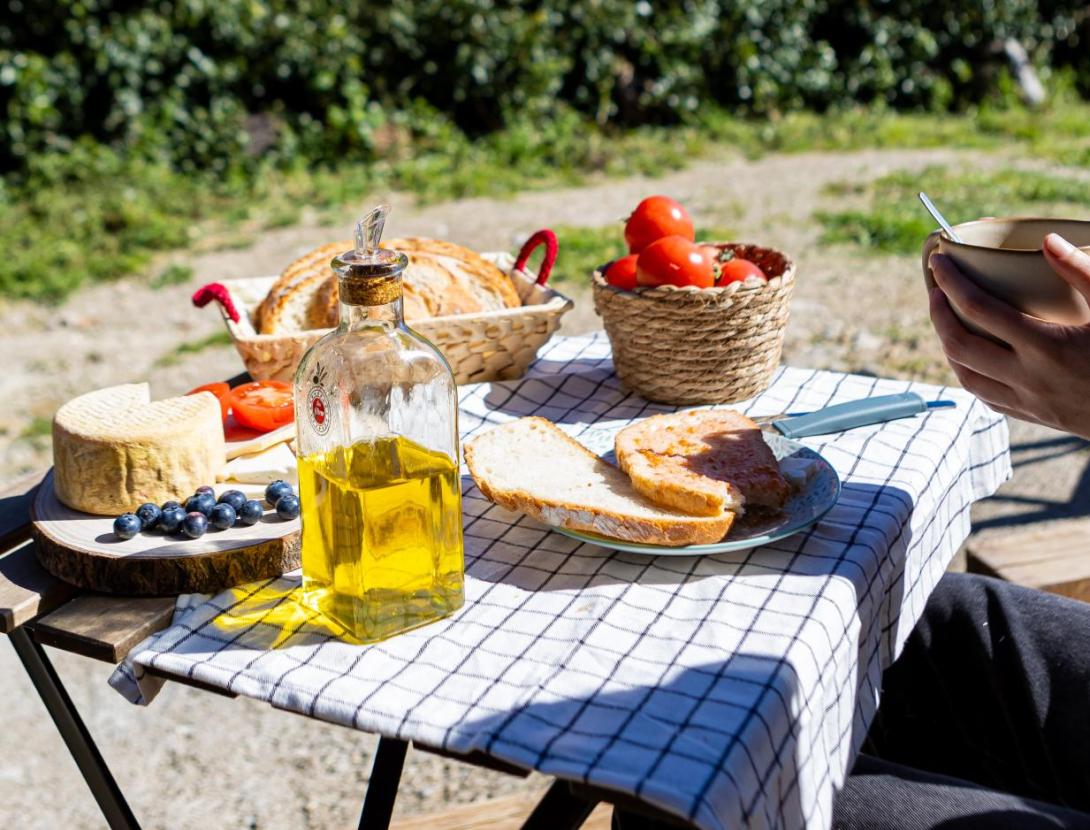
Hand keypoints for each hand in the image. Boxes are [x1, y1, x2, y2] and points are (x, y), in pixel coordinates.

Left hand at [928, 233, 1089, 437]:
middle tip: (935, 291)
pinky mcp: (1032, 415)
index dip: (952, 282)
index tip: (939, 262)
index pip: (979, 307)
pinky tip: (969, 357)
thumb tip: (1048, 240)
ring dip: (948, 346)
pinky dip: (968, 373)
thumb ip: (1082, 272)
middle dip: (938, 315)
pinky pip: (985, 395)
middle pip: (959, 344)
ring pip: (965, 375)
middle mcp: (1028, 375)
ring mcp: (1027, 400)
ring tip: (946, 321)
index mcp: (1045, 345)